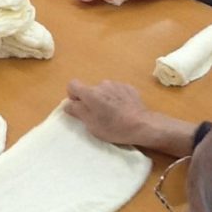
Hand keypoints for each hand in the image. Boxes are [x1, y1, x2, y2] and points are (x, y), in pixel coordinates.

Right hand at [65, 79, 196, 156]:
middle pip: (90, 89)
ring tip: (114, 114)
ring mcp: (116, 84)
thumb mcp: (91, 125)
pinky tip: (124, 110)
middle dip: (92, 100)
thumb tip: (68, 104)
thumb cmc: (114, 127)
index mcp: (90, 93)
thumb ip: (77, 112)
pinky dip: (117, 98)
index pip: (72, 84)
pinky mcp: (129, 87)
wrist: (142, 124)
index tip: (80, 107)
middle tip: (99, 116)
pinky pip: (117, 91)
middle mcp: (101, 84)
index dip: (73, 95)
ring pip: (104, 90)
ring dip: (105, 99)